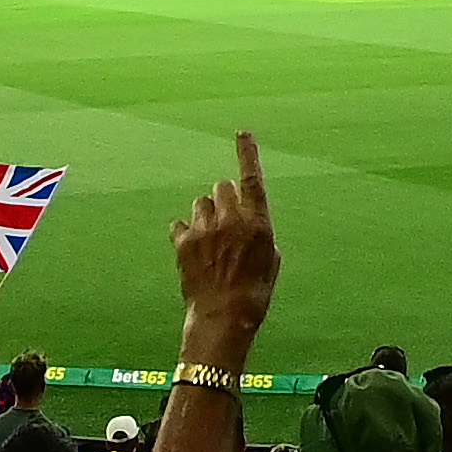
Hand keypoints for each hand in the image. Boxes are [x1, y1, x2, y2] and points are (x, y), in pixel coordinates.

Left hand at [172, 130, 278, 353]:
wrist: (223, 318)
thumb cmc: (254, 293)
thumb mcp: (271, 263)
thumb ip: (261, 235)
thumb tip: (251, 225)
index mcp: (258, 223)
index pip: (252, 178)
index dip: (247, 153)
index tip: (242, 133)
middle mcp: (231, 220)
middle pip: (222, 187)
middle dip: (223, 199)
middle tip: (225, 223)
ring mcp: (205, 229)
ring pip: (200, 202)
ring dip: (204, 215)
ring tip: (209, 240)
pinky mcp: (183, 242)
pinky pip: (180, 223)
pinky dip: (185, 232)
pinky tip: (192, 250)